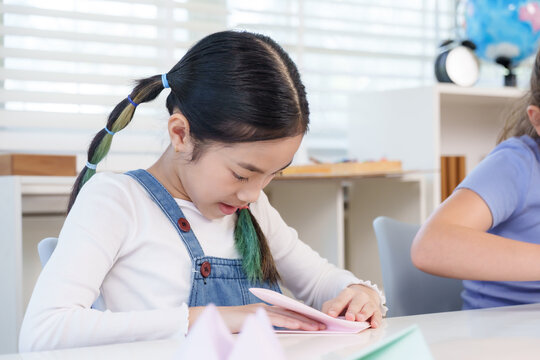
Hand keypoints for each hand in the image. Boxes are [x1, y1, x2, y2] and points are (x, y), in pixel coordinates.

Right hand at [189, 303, 325, 332]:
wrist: (214, 319)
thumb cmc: (231, 325)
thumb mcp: (253, 327)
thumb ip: (266, 327)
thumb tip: (280, 334)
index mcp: (266, 310)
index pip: (290, 312)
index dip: (305, 316)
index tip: (318, 321)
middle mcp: (266, 307)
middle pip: (292, 312)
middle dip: (310, 318)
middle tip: (325, 323)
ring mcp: (261, 310)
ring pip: (288, 315)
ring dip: (305, 321)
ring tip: (319, 326)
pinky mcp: (256, 315)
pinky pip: (277, 319)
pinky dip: (290, 322)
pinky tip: (301, 326)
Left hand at [321, 284, 381, 327]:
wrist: (363, 295)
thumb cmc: (347, 302)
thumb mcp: (336, 302)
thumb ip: (328, 309)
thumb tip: (324, 318)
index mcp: (347, 293)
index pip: (340, 300)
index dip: (335, 307)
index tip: (331, 315)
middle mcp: (359, 296)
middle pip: (356, 302)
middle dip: (352, 310)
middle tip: (349, 318)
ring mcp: (369, 302)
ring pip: (367, 307)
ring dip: (364, 313)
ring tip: (360, 319)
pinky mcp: (376, 310)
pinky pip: (377, 315)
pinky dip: (376, 320)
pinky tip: (374, 324)